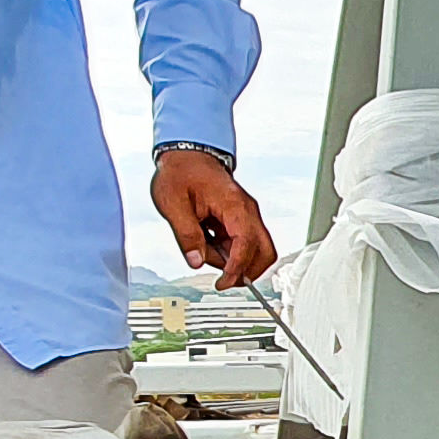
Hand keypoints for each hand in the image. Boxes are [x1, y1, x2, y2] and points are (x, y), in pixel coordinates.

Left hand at [148, 146, 279, 283]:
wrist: (187, 155)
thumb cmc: (181, 172)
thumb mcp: (173, 203)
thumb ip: (186, 235)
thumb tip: (196, 261)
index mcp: (234, 205)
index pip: (246, 244)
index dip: (236, 268)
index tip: (223, 283)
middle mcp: (246, 211)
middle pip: (265, 251)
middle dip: (247, 271)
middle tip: (224, 281)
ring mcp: (245, 215)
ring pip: (254, 250)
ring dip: (232, 260)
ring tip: (202, 246)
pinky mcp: (239, 220)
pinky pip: (241, 244)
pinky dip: (227, 252)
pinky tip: (207, 241)